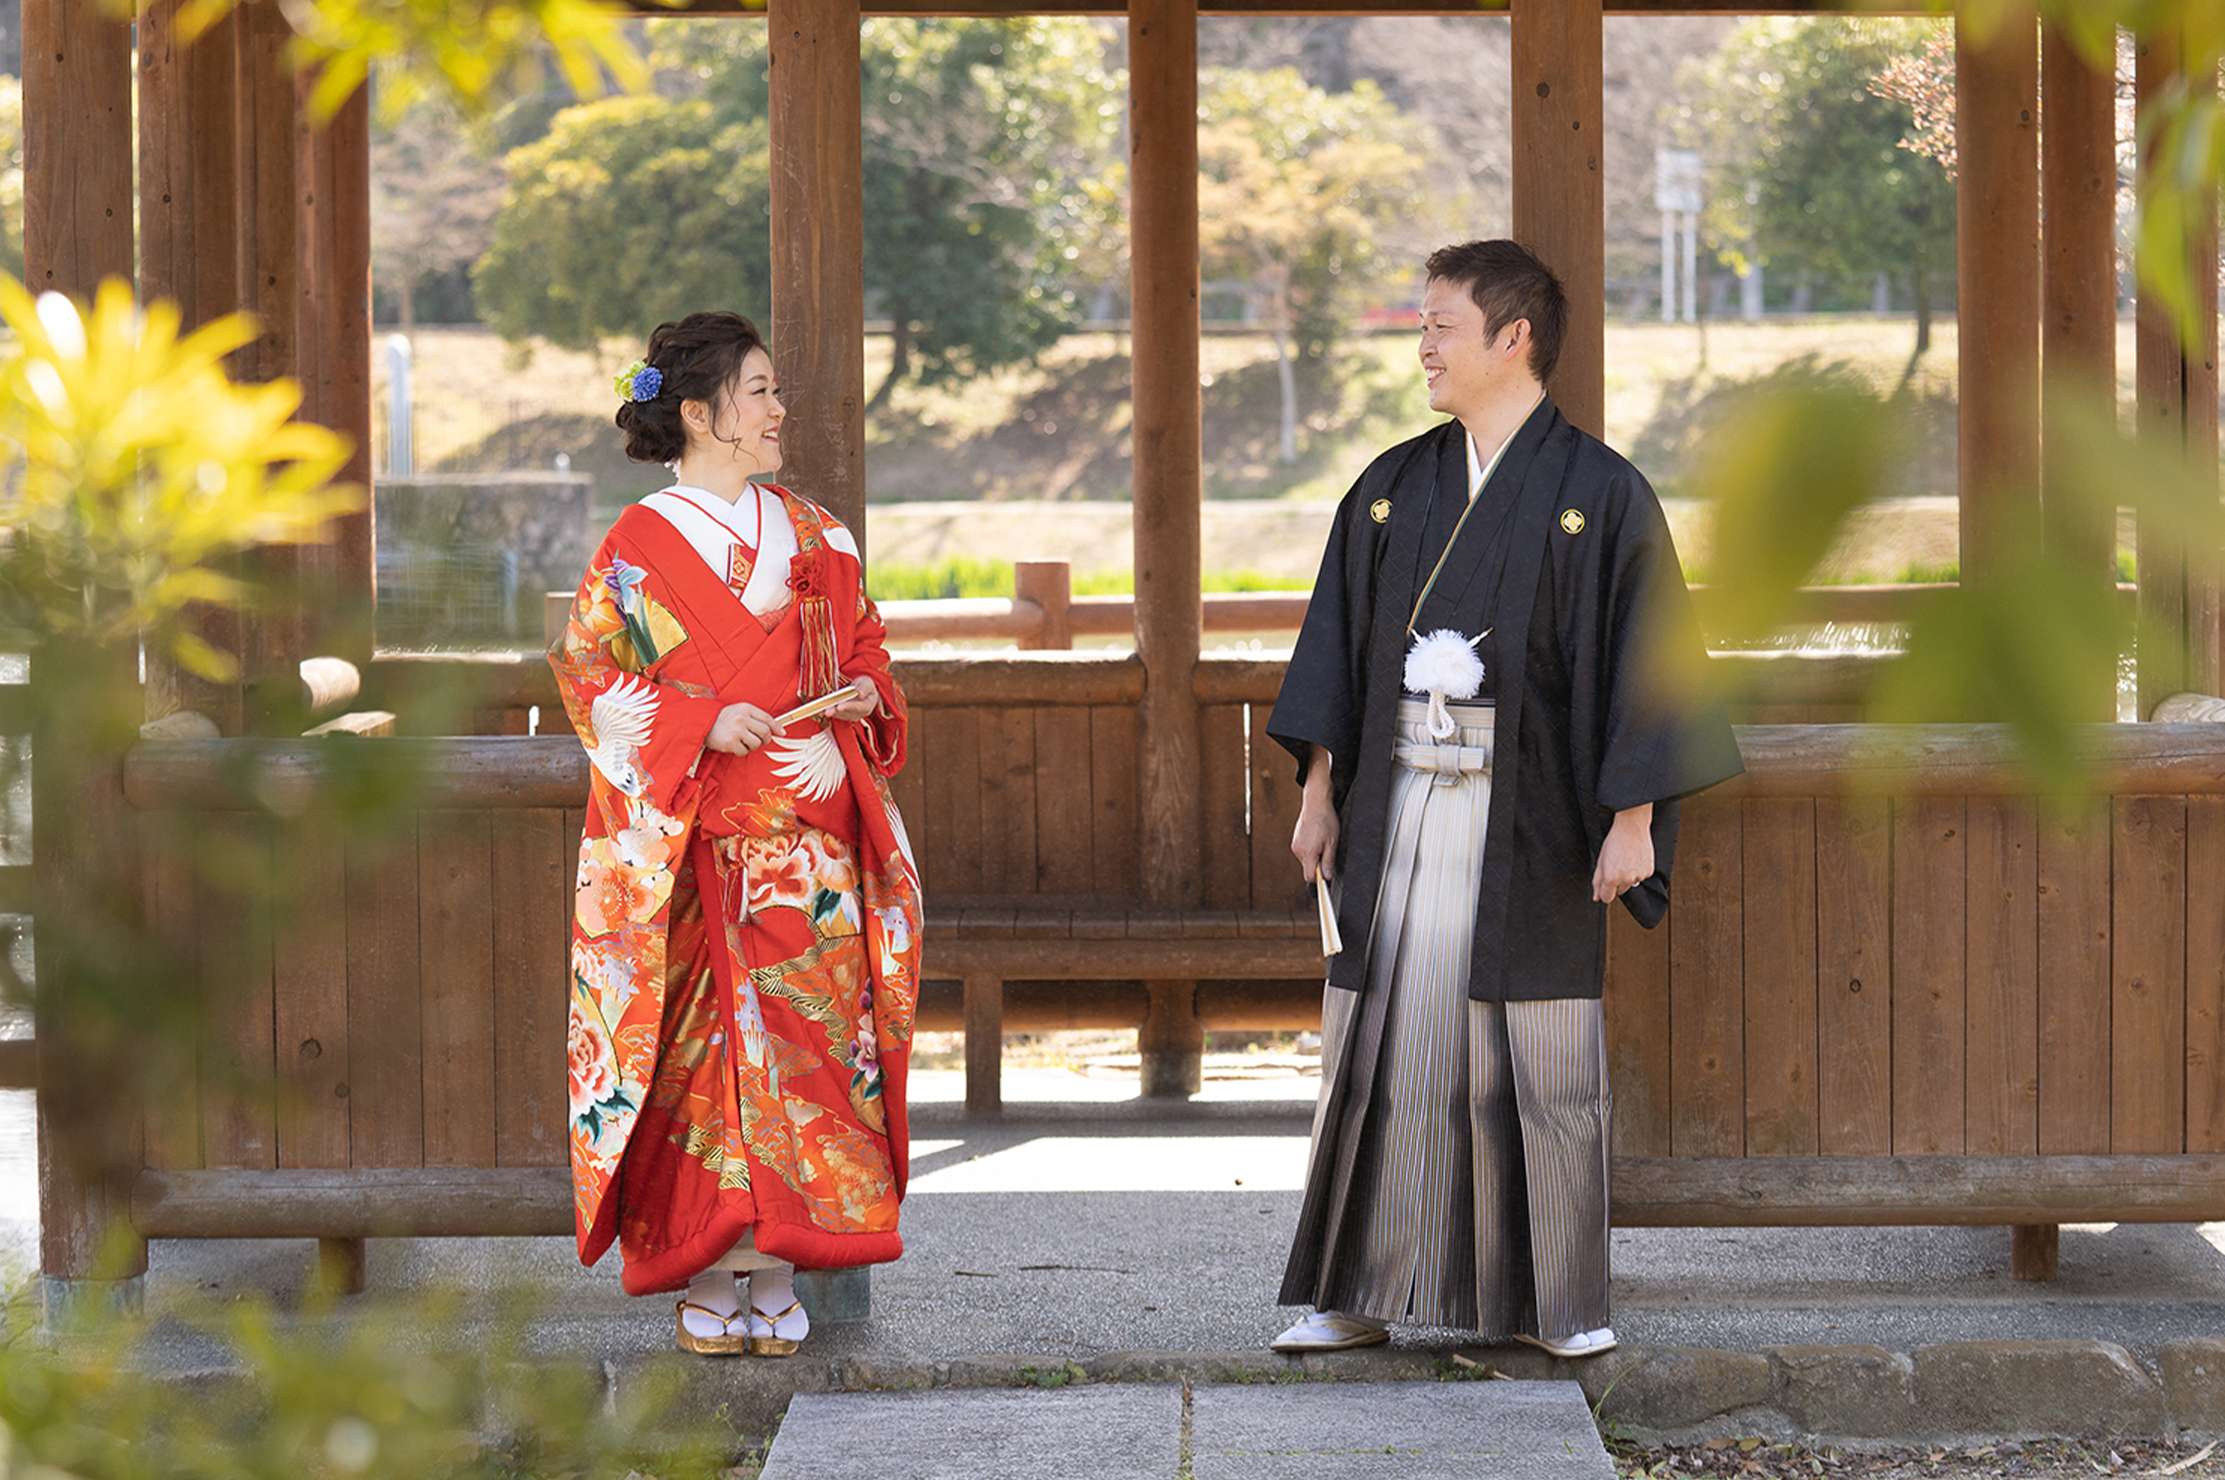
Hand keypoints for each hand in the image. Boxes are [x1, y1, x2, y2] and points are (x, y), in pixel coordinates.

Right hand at [707, 702, 775, 755]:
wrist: (702, 723)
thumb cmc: (723, 718)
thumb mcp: (739, 711)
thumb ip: (756, 717)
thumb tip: (779, 730)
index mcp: (746, 708)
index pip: (767, 718)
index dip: (777, 727)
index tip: (782, 733)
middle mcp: (742, 718)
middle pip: (765, 733)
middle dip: (764, 739)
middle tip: (758, 740)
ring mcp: (736, 731)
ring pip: (757, 744)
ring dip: (752, 746)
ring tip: (743, 741)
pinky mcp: (730, 743)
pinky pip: (744, 752)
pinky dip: (741, 751)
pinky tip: (734, 745)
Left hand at [824, 676, 878, 722]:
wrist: (863, 692)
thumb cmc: (865, 686)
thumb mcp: (867, 683)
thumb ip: (864, 688)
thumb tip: (860, 694)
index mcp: (867, 705)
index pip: (857, 707)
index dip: (848, 707)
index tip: (840, 706)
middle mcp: (859, 713)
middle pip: (846, 712)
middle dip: (835, 712)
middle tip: (827, 712)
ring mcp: (851, 715)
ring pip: (839, 714)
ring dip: (829, 712)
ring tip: (820, 711)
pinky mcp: (843, 715)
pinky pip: (835, 714)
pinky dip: (827, 712)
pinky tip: (819, 712)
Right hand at [1290, 745, 1338, 883]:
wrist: (1315, 803)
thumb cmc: (1326, 820)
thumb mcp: (1333, 842)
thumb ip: (1329, 861)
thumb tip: (1327, 877)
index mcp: (1308, 852)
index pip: (1310, 877)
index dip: (1319, 880)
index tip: (1327, 880)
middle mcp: (1299, 851)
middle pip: (1308, 869)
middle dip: (1318, 867)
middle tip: (1329, 853)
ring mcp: (1295, 845)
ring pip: (1306, 861)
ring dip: (1315, 858)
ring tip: (1323, 843)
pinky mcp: (1295, 841)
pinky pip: (1303, 853)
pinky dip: (1310, 851)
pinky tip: (1317, 839)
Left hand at [1592, 804, 1654, 903]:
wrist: (1632, 828)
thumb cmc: (1614, 841)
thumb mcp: (1600, 860)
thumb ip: (1597, 881)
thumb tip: (1596, 897)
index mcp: (1611, 878)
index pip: (1606, 898)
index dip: (1604, 892)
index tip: (1605, 886)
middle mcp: (1626, 879)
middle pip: (1619, 892)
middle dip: (1616, 883)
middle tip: (1616, 866)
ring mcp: (1639, 876)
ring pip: (1631, 884)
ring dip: (1628, 877)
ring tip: (1626, 860)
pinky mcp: (1649, 871)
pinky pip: (1641, 877)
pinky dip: (1638, 871)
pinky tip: (1635, 859)